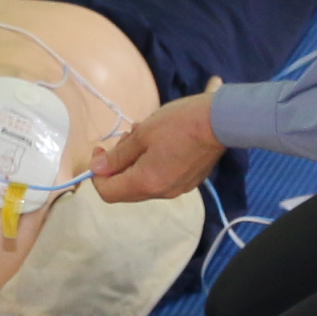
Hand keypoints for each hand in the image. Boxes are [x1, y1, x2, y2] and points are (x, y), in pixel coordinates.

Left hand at [92, 89, 224, 204]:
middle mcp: (161, 193)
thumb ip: (117, 156)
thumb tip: (96, 169)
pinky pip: (160, 178)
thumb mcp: (142, 135)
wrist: (220, 122)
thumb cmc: (177, 124)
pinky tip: (160, 142)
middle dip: (117, 166)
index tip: (100, 150)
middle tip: (126, 138)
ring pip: (143, 183)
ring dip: (135, 162)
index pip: (108, 193)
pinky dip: (152, 164)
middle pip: (125, 189)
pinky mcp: (189, 182)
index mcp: (146, 183)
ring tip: (144, 135)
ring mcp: (177, 189)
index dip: (97, 174)